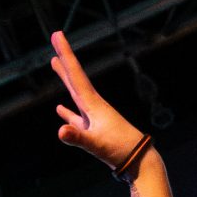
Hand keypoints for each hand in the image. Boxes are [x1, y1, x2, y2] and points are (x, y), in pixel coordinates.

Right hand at [48, 32, 146, 168]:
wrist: (140, 161)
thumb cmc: (120, 151)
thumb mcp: (96, 144)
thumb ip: (77, 137)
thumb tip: (60, 131)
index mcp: (93, 104)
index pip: (76, 74)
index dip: (65, 54)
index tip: (57, 34)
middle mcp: (94, 106)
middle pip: (75, 77)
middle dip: (64, 58)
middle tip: (56, 38)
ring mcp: (94, 117)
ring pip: (75, 93)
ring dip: (65, 77)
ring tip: (55, 63)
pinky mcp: (94, 130)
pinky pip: (76, 117)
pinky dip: (67, 112)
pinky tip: (60, 109)